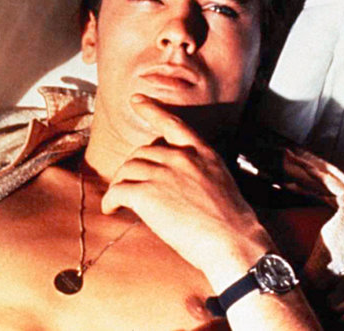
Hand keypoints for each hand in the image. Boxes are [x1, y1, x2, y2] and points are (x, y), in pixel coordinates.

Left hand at [101, 94, 274, 289]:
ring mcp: (163, 173)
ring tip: (118, 200)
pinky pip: (118, 190)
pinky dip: (111, 200)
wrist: (232, 242)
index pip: (173, 124)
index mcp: (202, 152)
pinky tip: (111, 209)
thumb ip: (197, 172)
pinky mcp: (147, 193)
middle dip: (133, 168)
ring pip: (127, 169)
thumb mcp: (220, 182)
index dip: (152, 110)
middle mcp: (181, 157)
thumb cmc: (230, 223)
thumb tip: (174, 182)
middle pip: (142, 152)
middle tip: (128, 186)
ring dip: (120, 184)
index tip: (136, 101)